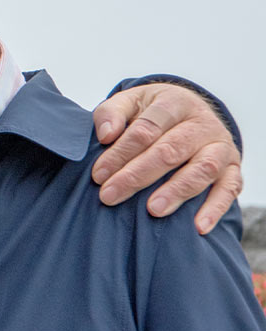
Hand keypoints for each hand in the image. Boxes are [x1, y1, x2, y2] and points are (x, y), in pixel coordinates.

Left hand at [92, 83, 241, 233]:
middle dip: (138, 175)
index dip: (121, 152)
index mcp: (175, 103)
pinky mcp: (232, 169)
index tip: (98, 174)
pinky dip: (215, 208)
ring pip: (202, 169)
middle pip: (171, 150)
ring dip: (177, 191)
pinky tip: (198, 227)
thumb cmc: (151, 112)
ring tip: (152, 210)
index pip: (147, 128)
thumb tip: (106, 134)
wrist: (189, 111)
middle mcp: (202, 123)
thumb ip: (112, 113)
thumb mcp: (130, 102)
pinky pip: (229, 189)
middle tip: (110, 196)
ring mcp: (221, 147)